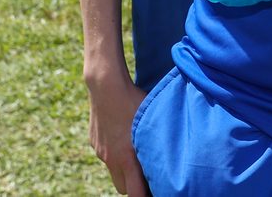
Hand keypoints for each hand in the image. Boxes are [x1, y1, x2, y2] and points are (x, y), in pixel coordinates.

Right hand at [85, 69, 149, 195]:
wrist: (105, 86)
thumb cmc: (134, 101)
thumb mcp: (151, 121)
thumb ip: (159, 143)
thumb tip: (176, 156)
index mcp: (127, 158)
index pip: (134, 194)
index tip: (156, 192)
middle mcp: (112, 159)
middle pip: (123, 189)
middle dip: (135, 187)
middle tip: (150, 176)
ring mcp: (101, 152)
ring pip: (114, 172)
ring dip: (125, 170)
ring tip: (137, 155)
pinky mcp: (95, 143)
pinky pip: (106, 156)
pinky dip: (115, 154)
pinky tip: (124, 137)